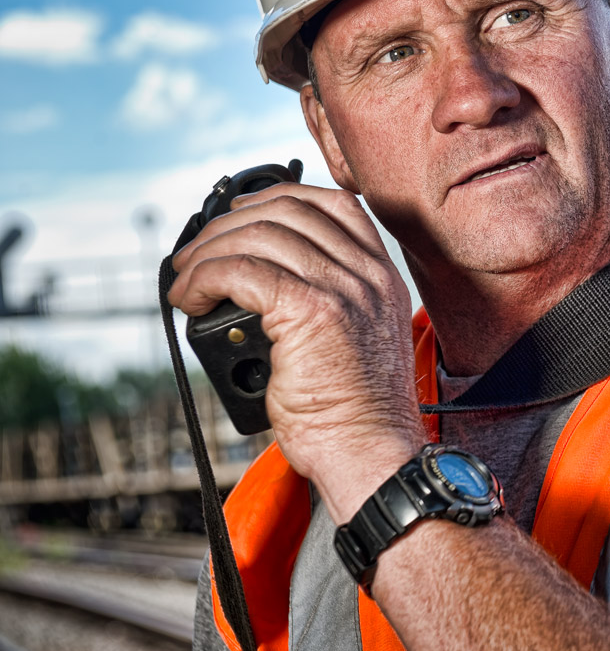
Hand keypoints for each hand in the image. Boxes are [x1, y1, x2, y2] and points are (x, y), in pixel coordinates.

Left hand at [168, 183, 424, 521]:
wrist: (371, 452)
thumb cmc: (355, 413)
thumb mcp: (358, 339)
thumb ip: (330, 299)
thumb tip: (260, 280)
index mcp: (383, 277)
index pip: (335, 204)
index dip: (280, 198)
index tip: (241, 216)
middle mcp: (369, 276)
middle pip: (290, 211)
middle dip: (230, 224)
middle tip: (196, 253)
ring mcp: (345, 290)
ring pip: (260, 236)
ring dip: (208, 252)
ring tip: (185, 280)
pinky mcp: (312, 312)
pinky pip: (243, 271)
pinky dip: (205, 278)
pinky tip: (190, 299)